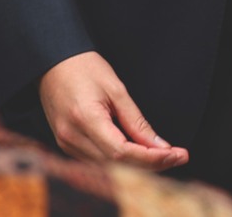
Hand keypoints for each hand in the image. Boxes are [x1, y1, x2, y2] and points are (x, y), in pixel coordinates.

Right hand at [39, 52, 188, 171]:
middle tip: (179, 157)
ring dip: (137, 165)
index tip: (177, 155)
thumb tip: (159, 146)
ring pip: (107, 167)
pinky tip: (141, 154)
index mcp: (85, 120)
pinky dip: (121, 161)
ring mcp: (66, 144)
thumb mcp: (116, 89)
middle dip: (150, 164)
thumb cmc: (85, 69)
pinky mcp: (66, 145)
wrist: (53, 64)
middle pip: (116, 165)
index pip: (122, 153)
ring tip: (166, 156)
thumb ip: (136, 121)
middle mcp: (71, 138)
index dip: (151, 159)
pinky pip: (97, 161)